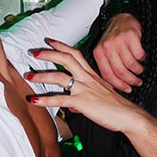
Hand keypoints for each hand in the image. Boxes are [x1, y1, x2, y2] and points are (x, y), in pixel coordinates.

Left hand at [26, 39, 142, 133]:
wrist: (128, 115)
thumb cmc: (116, 107)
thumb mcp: (100, 96)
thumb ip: (83, 97)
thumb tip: (70, 105)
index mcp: (91, 75)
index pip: (76, 54)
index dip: (62, 46)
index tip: (50, 41)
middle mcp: (87, 78)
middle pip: (66, 59)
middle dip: (48, 54)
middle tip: (34, 52)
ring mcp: (84, 89)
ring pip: (59, 77)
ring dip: (41, 76)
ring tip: (29, 77)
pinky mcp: (81, 102)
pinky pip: (60, 99)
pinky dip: (45, 100)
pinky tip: (34, 101)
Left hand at [93, 13, 144, 92]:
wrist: (121, 18)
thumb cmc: (114, 37)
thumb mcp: (105, 50)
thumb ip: (107, 65)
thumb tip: (113, 85)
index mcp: (99, 53)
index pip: (107, 74)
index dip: (119, 85)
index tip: (127, 89)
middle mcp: (107, 47)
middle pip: (120, 71)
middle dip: (130, 80)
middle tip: (137, 82)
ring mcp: (119, 41)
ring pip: (130, 64)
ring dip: (138, 70)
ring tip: (140, 70)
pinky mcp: (130, 36)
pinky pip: (138, 54)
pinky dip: (142, 59)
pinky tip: (141, 58)